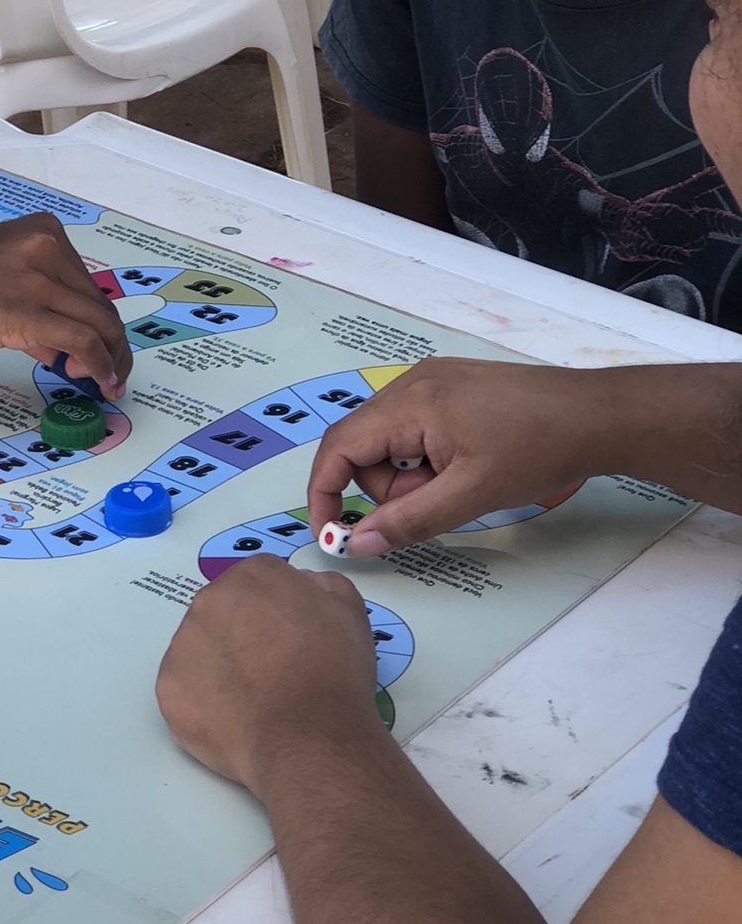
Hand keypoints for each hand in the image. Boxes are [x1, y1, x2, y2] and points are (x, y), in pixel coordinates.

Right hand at [0, 212, 131, 396]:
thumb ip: (36, 301)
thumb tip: (62, 346)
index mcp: (43, 232)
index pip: (87, 285)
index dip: (98, 324)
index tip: (98, 351)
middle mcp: (48, 247)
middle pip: (99, 305)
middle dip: (112, 345)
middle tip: (110, 375)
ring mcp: (39, 278)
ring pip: (100, 324)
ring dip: (110, 361)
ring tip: (104, 384)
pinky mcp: (28, 312)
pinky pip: (83, 341)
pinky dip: (99, 366)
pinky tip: (97, 382)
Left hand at [156, 558, 377, 796]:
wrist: (310, 738)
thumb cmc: (334, 673)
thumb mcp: (349, 612)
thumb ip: (322, 585)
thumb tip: (301, 586)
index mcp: (251, 576)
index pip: (258, 582)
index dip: (277, 611)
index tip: (291, 638)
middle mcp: (208, 601)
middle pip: (223, 611)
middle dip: (243, 633)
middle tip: (272, 670)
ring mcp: (182, 645)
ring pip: (199, 649)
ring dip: (220, 665)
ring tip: (254, 700)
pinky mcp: (168, 689)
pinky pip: (185, 690)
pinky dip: (205, 702)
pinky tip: (234, 719)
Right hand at [306, 358, 598, 556]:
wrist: (598, 415)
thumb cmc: (540, 449)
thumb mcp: (471, 495)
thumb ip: (409, 519)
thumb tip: (357, 543)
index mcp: (411, 402)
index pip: (339, 446)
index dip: (325, 491)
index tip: (331, 530)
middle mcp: (412, 382)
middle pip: (362, 444)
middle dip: (385, 485)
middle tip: (434, 502)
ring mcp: (432, 379)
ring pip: (389, 438)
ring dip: (409, 472)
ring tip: (459, 482)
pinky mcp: (451, 386)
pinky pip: (414, 427)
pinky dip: (426, 456)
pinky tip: (465, 464)